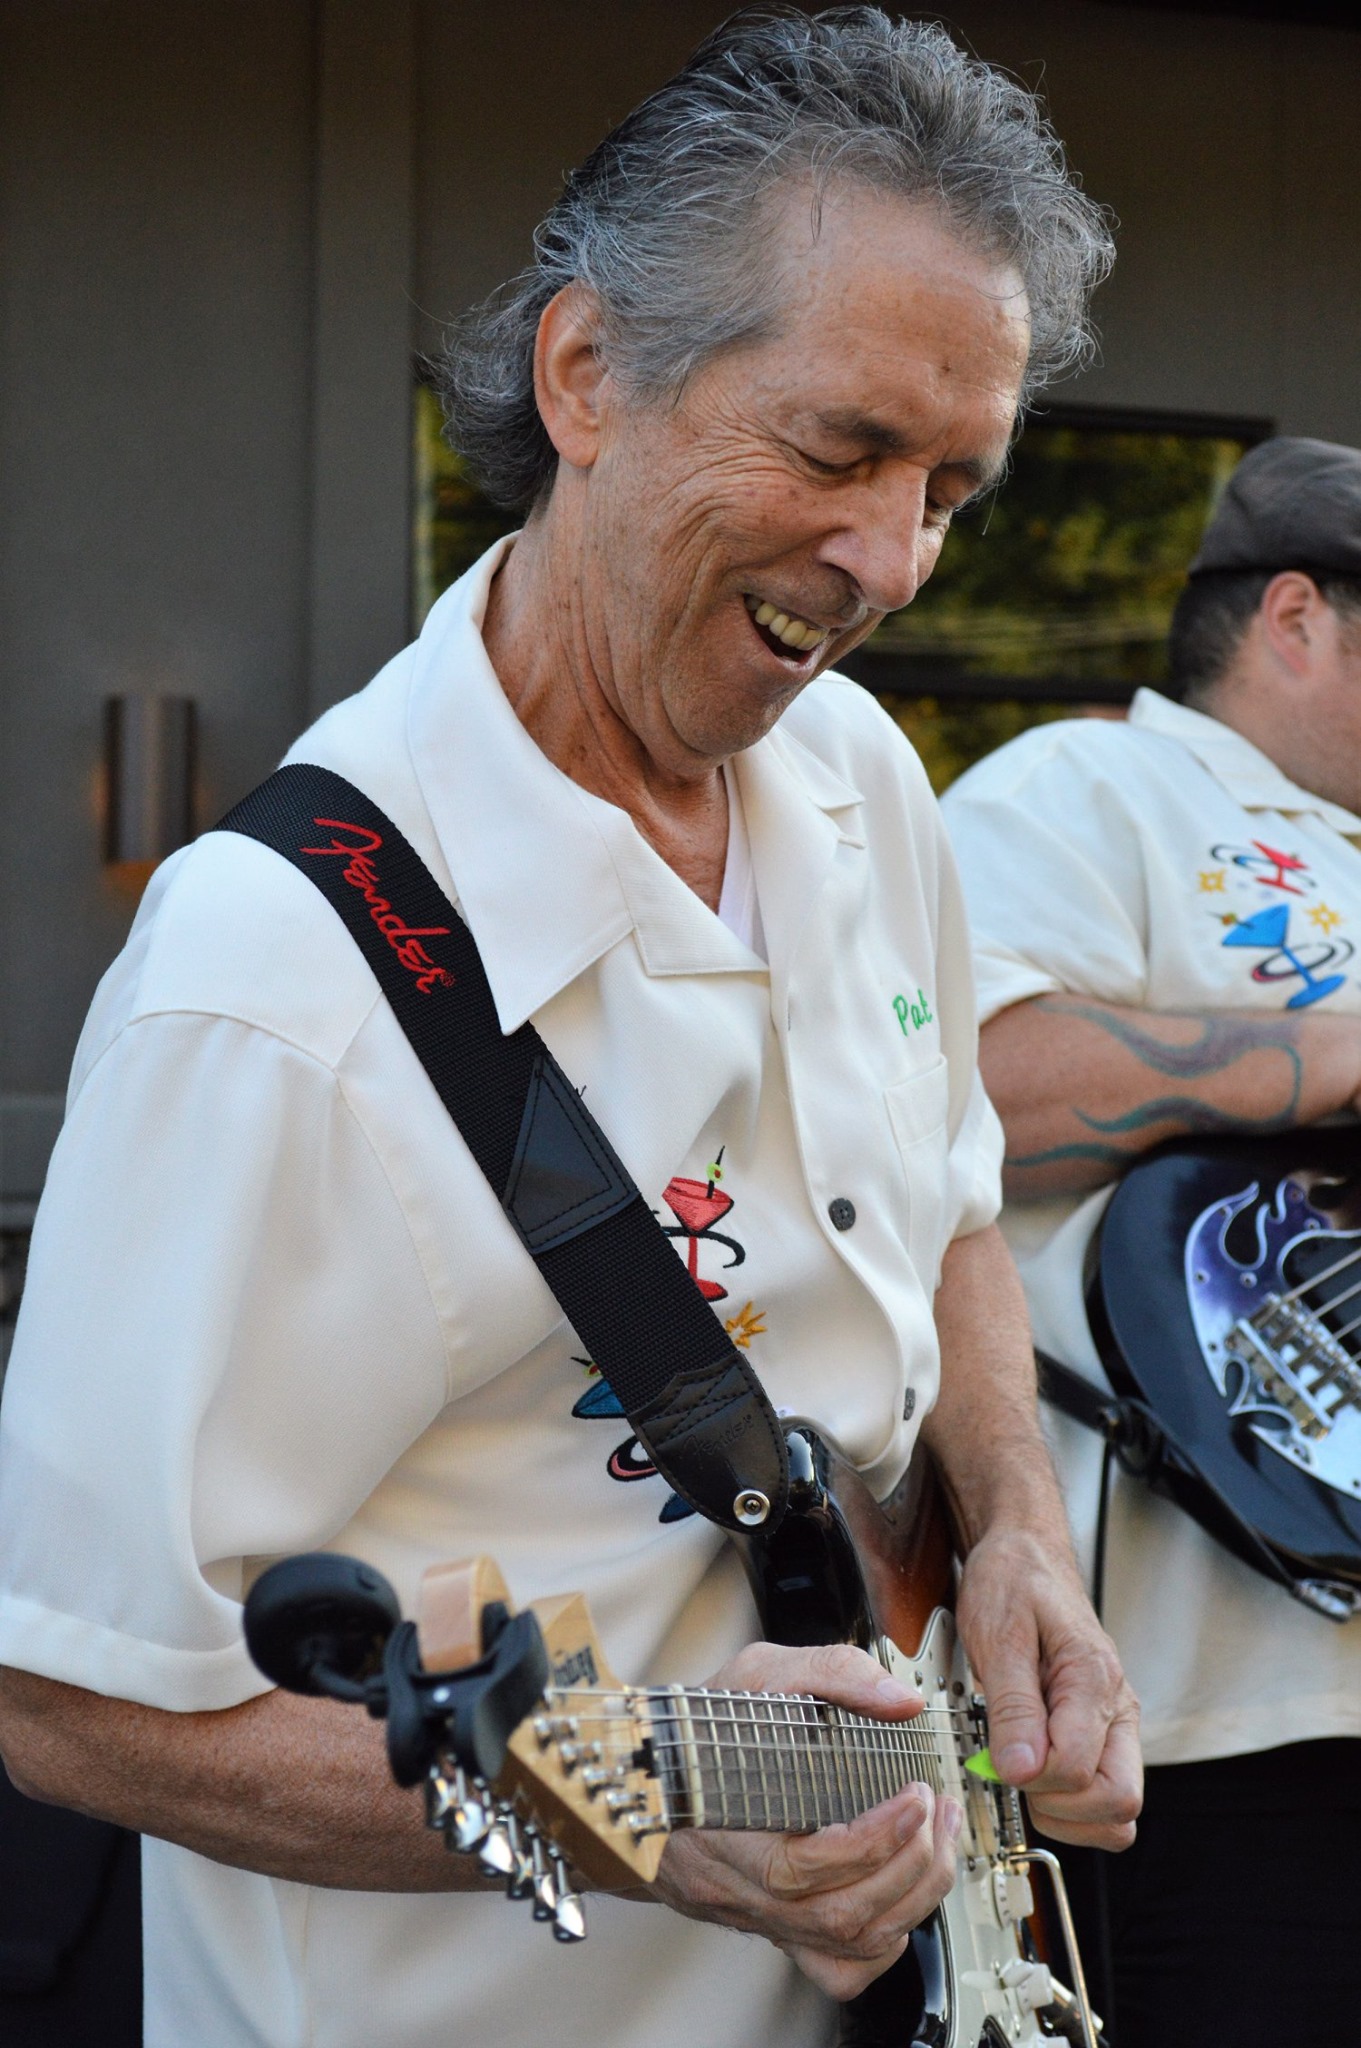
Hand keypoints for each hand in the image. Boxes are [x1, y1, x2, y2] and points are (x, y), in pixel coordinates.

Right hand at [649, 1641, 961, 2000]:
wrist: (650, 1778)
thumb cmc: (700, 1729)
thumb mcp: (754, 1676)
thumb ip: (830, 1674)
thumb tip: (899, 1700)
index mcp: (721, 1829)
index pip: (799, 1867)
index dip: (869, 1840)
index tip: (913, 1796)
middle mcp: (740, 1889)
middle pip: (837, 1915)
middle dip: (909, 1863)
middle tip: (935, 1807)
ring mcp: (762, 1917)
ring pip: (847, 1945)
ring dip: (914, 1895)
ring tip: (938, 1837)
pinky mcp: (779, 1930)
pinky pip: (836, 1970)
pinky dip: (885, 1944)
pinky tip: (902, 1896)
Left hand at [955, 1525, 1140, 1848]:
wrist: (1024, 1555)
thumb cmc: (1012, 1583)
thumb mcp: (998, 1633)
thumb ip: (1011, 1705)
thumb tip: (1019, 1770)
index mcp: (1093, 1678)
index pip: (1078, 1769)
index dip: (1031, 1777)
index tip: (996, 1755)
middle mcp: (1117, 1707)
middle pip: (1120, 1802)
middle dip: (1059, 1804)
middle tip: (1014, 1771)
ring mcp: (1115, 1724)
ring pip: (1120, 1811)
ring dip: (1069, 1813)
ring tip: (1024, 1773)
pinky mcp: (1102, 1734)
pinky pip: (1104, 1795)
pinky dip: (1072, 1806)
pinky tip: (1035, 1774)